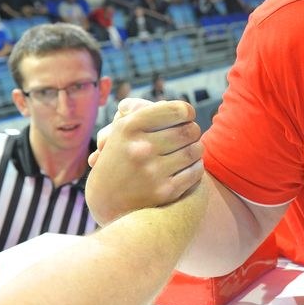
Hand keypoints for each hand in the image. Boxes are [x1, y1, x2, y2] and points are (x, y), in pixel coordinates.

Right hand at [85, 98, 204, 224]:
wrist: (107, 200)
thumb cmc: (120, 157)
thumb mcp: (120, 129)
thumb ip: (141, 110)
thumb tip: (166, 103)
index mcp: (129, 127)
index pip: (177, 109)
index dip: (187, 112)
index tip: (184, 117)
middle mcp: (140, 148)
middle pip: (189, 130)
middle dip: (193, 131)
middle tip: (190, 134)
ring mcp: (153, 171)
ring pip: (195, 150)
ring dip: (196, 149)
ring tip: (190, 150)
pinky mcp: (164, 191)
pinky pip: (195, 171)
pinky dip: (196, 166)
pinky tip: (188, 166)